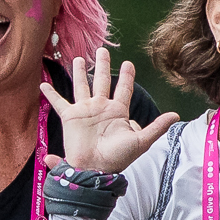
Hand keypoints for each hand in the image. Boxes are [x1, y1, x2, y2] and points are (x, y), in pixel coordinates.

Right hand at [41, 47, 178, 173]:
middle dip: (103, 65)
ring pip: (82, 86)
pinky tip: (44, 84)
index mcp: (118, 111)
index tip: (129, 63)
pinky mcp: (70, 118)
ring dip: (80, 72)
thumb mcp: (141, 141)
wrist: (95, 169)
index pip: (124, 89)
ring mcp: (85, 112)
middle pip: (102, 81)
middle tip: (102, 50)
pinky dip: (51, 94)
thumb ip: (156, 127)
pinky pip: (59, 103)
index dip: (127, 76)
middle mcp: (101, 108)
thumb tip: (176, 115)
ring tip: (79, 58)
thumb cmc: (118, 158)